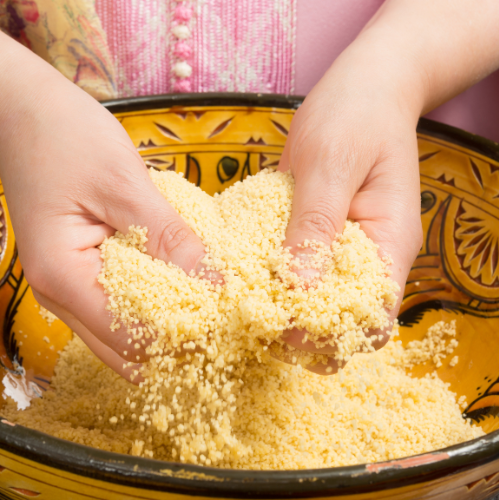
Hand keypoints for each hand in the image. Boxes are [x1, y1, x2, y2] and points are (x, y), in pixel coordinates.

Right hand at [0, 31, 216, 380]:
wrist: (24, 111)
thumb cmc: (65, 138)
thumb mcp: (124, 185)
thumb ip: (167, 237)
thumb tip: (213, 284)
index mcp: (64, 277)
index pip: (129, 337)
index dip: (179, 335)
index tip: (224, 320)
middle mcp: (59, 294)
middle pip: (124, 349)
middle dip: (173, 343)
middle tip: (222, 324)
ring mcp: (68, 286)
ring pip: (122, 333)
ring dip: (164, 326)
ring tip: (209, 308)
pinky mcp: (82, 271)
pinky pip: (120, 305)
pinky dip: (152, 304)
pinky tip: (182, 289)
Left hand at [277, 0, 498, 373]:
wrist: (363, 87)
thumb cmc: (353, 117)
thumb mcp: (330, 165)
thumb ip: (316, 227)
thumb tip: (299, 291)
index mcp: (389, 245)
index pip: (372, 318)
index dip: (331, 336)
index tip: (284, 332)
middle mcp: (373, 257)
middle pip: (349, 321)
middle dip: (308, 335)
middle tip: (258, 326)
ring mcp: (348, 249)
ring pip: (324, 302)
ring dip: (291, 313)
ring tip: (249, 309)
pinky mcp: (324, 236)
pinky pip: (305, 272)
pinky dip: (281, 283)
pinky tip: (250, 281)